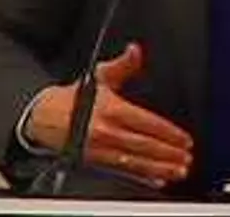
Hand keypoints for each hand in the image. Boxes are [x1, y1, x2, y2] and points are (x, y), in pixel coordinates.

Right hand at [24, 43, 192, 186]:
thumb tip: (135, 50)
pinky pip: (122, 171)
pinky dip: (141, 177)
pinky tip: (155, 180)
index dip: (168, 133)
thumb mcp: (100, 76)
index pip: (147, 123)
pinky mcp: (95, 162)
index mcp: (111, 109)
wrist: (43, 116)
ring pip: (136, 162)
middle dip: (169, 154)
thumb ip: (123, 64)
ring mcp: (100, 149)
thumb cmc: (74, 98)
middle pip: (145, 145)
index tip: (184, 139)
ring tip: (178, 171)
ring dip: (159, 168)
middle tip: (186, 158)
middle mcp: (106, 131)